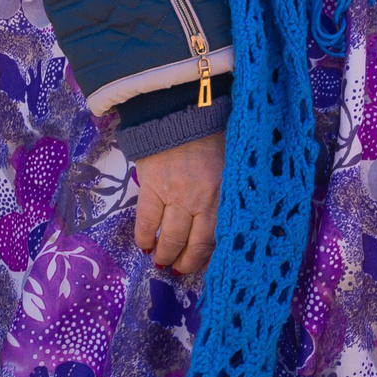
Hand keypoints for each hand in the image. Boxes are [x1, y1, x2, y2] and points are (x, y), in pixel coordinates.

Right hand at [134, 133, 223, 276]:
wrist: (182, 107)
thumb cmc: (214, 131)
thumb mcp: (232, 161)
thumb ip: (230, 187)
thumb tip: (231, 214)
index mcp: (226, 192)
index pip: (220, 235)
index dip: (210, 255)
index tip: (206, 265)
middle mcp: (203, 199)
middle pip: (195, 243)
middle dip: (187, 262)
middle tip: (180, 269)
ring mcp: (176, 195)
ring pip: (170, 237)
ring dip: (165, 255)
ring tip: (161, 262)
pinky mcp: (152, 187)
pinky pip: (146, 221)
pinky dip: (144, 238)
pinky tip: (144, 246)